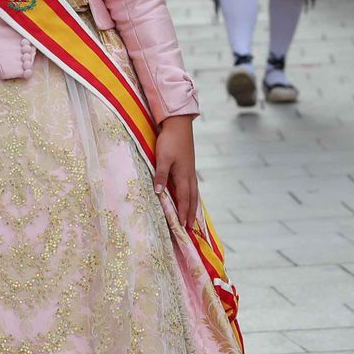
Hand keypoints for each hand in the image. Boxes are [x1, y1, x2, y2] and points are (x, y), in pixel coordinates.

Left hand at [153, 114, 199, 228]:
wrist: (178, 125)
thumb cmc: (169, 141)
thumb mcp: (162, 158)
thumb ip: (161, 175)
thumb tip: (159, 193)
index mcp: (183, 175)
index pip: (183, 199)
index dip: (183, 213)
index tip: (182, 226)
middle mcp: (189, 175)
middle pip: (192, 199)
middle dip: (191, 213)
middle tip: (191, 228)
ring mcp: (190, 170)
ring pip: (194, 193)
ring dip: (193, 206)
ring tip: (193, 217)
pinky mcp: (189, 166)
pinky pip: (193, 186)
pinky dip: (193, 196)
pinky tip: (190, 197)